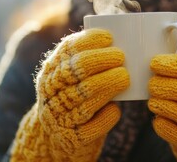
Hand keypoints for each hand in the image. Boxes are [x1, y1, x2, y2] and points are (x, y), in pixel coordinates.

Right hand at [11, 29, 128, 160]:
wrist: (56, 134)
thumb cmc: (73, 95)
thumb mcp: (70, 75)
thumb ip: (86, 58)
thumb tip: (118, 41)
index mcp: (52, 70)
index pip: (68, 49)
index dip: (90, 41)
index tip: (109, 38)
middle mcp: (51, 91)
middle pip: (78, 71)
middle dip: (102, 60)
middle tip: (121, 57)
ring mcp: (60, 115)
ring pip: (86, 97)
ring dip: (108, 85)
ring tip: (124, 78)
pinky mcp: (72, 137)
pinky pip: (92, 126)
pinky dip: (106, 116)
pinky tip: (115, 108)